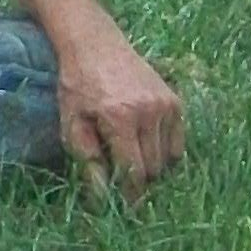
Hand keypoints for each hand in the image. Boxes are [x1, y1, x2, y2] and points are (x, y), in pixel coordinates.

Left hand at [53, 19, 185, 200]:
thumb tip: (102, 198)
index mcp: (119, 117)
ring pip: (169, 159)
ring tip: (130, 155)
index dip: (130, 193)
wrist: (95, 44)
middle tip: (123, 177)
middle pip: (154, 168)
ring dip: (153, 166)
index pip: (134, 171)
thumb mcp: (72, 122)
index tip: (125, 205)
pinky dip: (164, 151)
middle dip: (140, 180)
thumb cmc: (77, 84)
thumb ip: (88, 160)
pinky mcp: (176, 103)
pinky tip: (144, 142)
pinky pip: (178, 143)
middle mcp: (148, 112)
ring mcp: (166, 106)